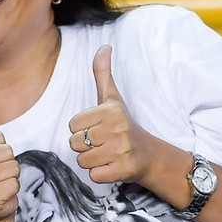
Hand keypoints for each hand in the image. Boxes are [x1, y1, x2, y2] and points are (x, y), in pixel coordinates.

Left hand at [67, 45, 175, 188]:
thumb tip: (104, 46)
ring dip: (92, 160)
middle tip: (104, 142)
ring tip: (108, 153)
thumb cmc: (124, 124)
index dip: (82, 128)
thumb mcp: (112, 97)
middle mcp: (117, 129)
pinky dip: (100, 174)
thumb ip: (103, 73)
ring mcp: (121, 151)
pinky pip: (92, 175)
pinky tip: (112, 165)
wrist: (149, 155)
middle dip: (86, 146)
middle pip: (74, 143)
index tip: (99, 128)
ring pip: (82, 160)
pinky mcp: (122, 170)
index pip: (72, 125)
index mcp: (110, 110)